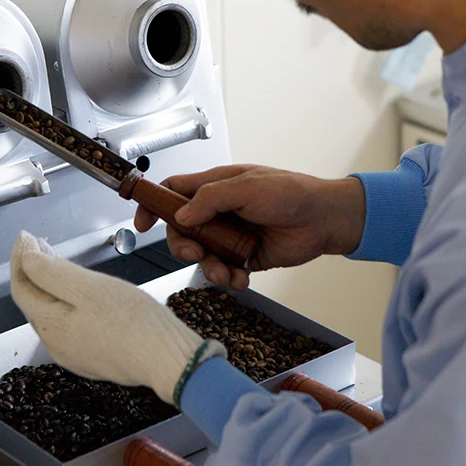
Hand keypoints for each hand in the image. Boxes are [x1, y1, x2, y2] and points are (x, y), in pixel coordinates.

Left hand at [9, 232, 225, 405]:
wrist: (166, 359)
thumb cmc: (133, 322)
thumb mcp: (90, 286)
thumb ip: (53, 271)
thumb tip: (27, 258)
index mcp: (50, 324)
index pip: (21, 285)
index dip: (20, 257)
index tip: (25, 235)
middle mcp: (56, 343)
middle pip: (35, 300)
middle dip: (34, 270)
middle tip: (41, 244)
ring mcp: (74, 353)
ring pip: (53, 313)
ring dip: (51, 286)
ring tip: (60, 263)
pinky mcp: (94, 357)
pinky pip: (72, 326)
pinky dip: (69, 303)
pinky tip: (84, 294)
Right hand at [134, 165, 365, 289]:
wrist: (324, 220)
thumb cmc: (291, 193)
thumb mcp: (248, 187)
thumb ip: (211, 199)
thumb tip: (181, 215)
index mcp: (216, 187)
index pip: (173, 191)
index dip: (153, 204)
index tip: (141, 222)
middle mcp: (219, 211)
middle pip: (181, 230)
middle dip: (182, 245)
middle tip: (196, 253)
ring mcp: (230, 235)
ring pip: (201, 255)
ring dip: (208, 268)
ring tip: (226, 272)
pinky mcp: (244, 257)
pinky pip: (224, 271)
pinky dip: (229, 278)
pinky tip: (242, 276)